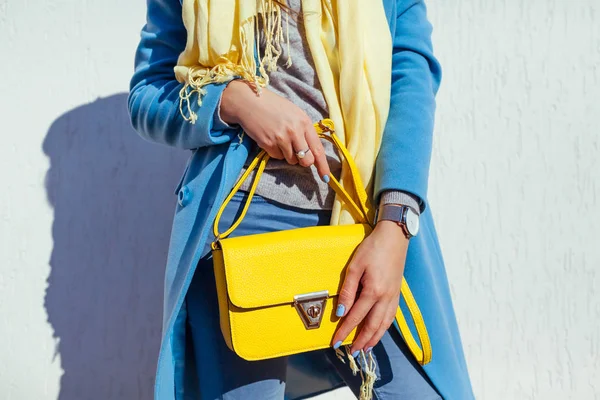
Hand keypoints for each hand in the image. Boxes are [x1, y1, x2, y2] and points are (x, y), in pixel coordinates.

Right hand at [220, 80, 330, 180]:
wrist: (249, 101)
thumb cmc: (274, 106)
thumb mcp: (294, 113)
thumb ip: (304, 130)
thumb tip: (312, 151)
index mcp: (304, 122)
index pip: (318, 149)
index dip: (323, 166)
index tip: (326, 178)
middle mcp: (295, 131)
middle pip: (306, 160)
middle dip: (304, 161)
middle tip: (298, 155)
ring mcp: (281, 138)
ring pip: (292, 160)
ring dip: (288, 155)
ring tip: (280, 140)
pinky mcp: (268, 144)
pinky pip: (277, 157)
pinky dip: (275, 152)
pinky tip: (271, 139)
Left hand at [331, 220, 408, 354]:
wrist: (394, 237)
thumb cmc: (372, 248)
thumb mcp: (354, 266)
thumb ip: (347, 290)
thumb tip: (341, 312)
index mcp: (373, 291)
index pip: (356, 317)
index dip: (345, 331)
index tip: (336, 342)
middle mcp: (385, 297)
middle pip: (372, 326)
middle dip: (361, 341)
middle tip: (351, 352)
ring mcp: (394, 296)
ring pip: (384, 324)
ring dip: (374, 338)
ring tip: (365, 348)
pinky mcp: (397, 293)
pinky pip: (391, 316)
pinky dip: (384, 327)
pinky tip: (379, 331)